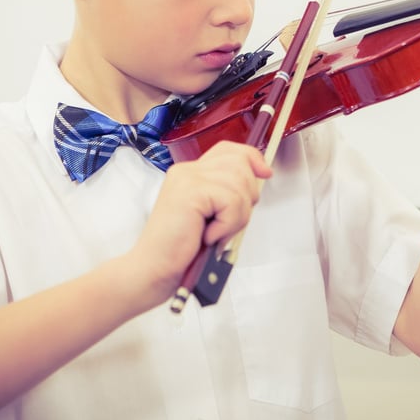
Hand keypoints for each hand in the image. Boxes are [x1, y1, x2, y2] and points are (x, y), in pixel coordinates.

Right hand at [128, 141, 271, 300]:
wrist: (154, 269)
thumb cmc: (181, 251)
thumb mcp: (211, 216)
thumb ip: (228, 195)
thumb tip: (260, 178)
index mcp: (190, 174)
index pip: (228, 150)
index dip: (251, 158)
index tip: (265, 173)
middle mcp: (187, 171)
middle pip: (240, 163)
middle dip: (247, 196)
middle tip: (228, 223)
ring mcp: (188, 179)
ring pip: (239, 184)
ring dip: (236, 217)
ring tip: (215, 233)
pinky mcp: (191, 192)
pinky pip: (231, 201)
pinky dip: (227, 225)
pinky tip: (208, 236)